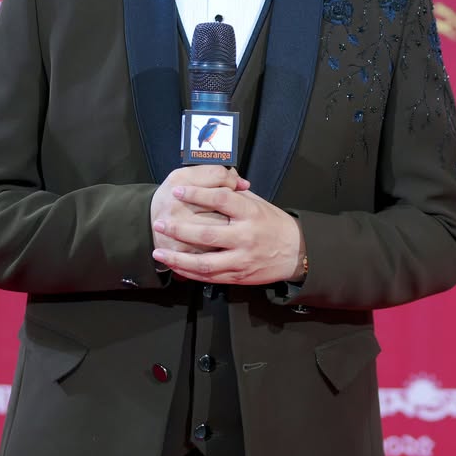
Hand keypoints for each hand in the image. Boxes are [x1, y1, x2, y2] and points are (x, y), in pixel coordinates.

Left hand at [151, 182, 303, 285]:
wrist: (296, 252)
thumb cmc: (274, 224)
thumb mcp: (259, 203)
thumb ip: (235, 194)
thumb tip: (214, 178)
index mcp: (251, 214)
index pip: (221, 199)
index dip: (197, 193)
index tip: (178, 190)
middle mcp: (246, 237)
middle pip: (207, 234)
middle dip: (179, 230)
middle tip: (160, 223)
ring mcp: (242, 259)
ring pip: (205, 263)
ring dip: (179, 259)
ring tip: (159, 253)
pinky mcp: (238, 276)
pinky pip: (210, 277)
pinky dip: (190, 273)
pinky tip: (175, 267)